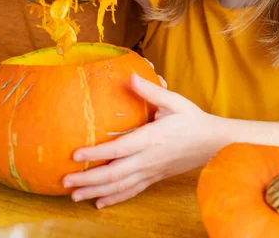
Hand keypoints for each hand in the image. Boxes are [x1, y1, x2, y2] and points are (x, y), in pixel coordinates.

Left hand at [61, 73, 218, 208]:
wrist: (213, 143)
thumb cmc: (193, 119)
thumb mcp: (174, 101)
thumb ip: (151, 91)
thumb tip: (131, 75)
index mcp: (151, 139)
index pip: (119, 149)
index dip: (97, 153)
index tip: (75, 155)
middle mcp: (148, 159)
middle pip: (114, 174)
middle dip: (88, 179)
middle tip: (65, 181)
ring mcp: (151, 171)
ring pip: (120, 186)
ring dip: (96, 191)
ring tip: (74, 196)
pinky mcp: (154, 177)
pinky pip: (132, 191)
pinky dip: (114, 198)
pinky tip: (99, 203)